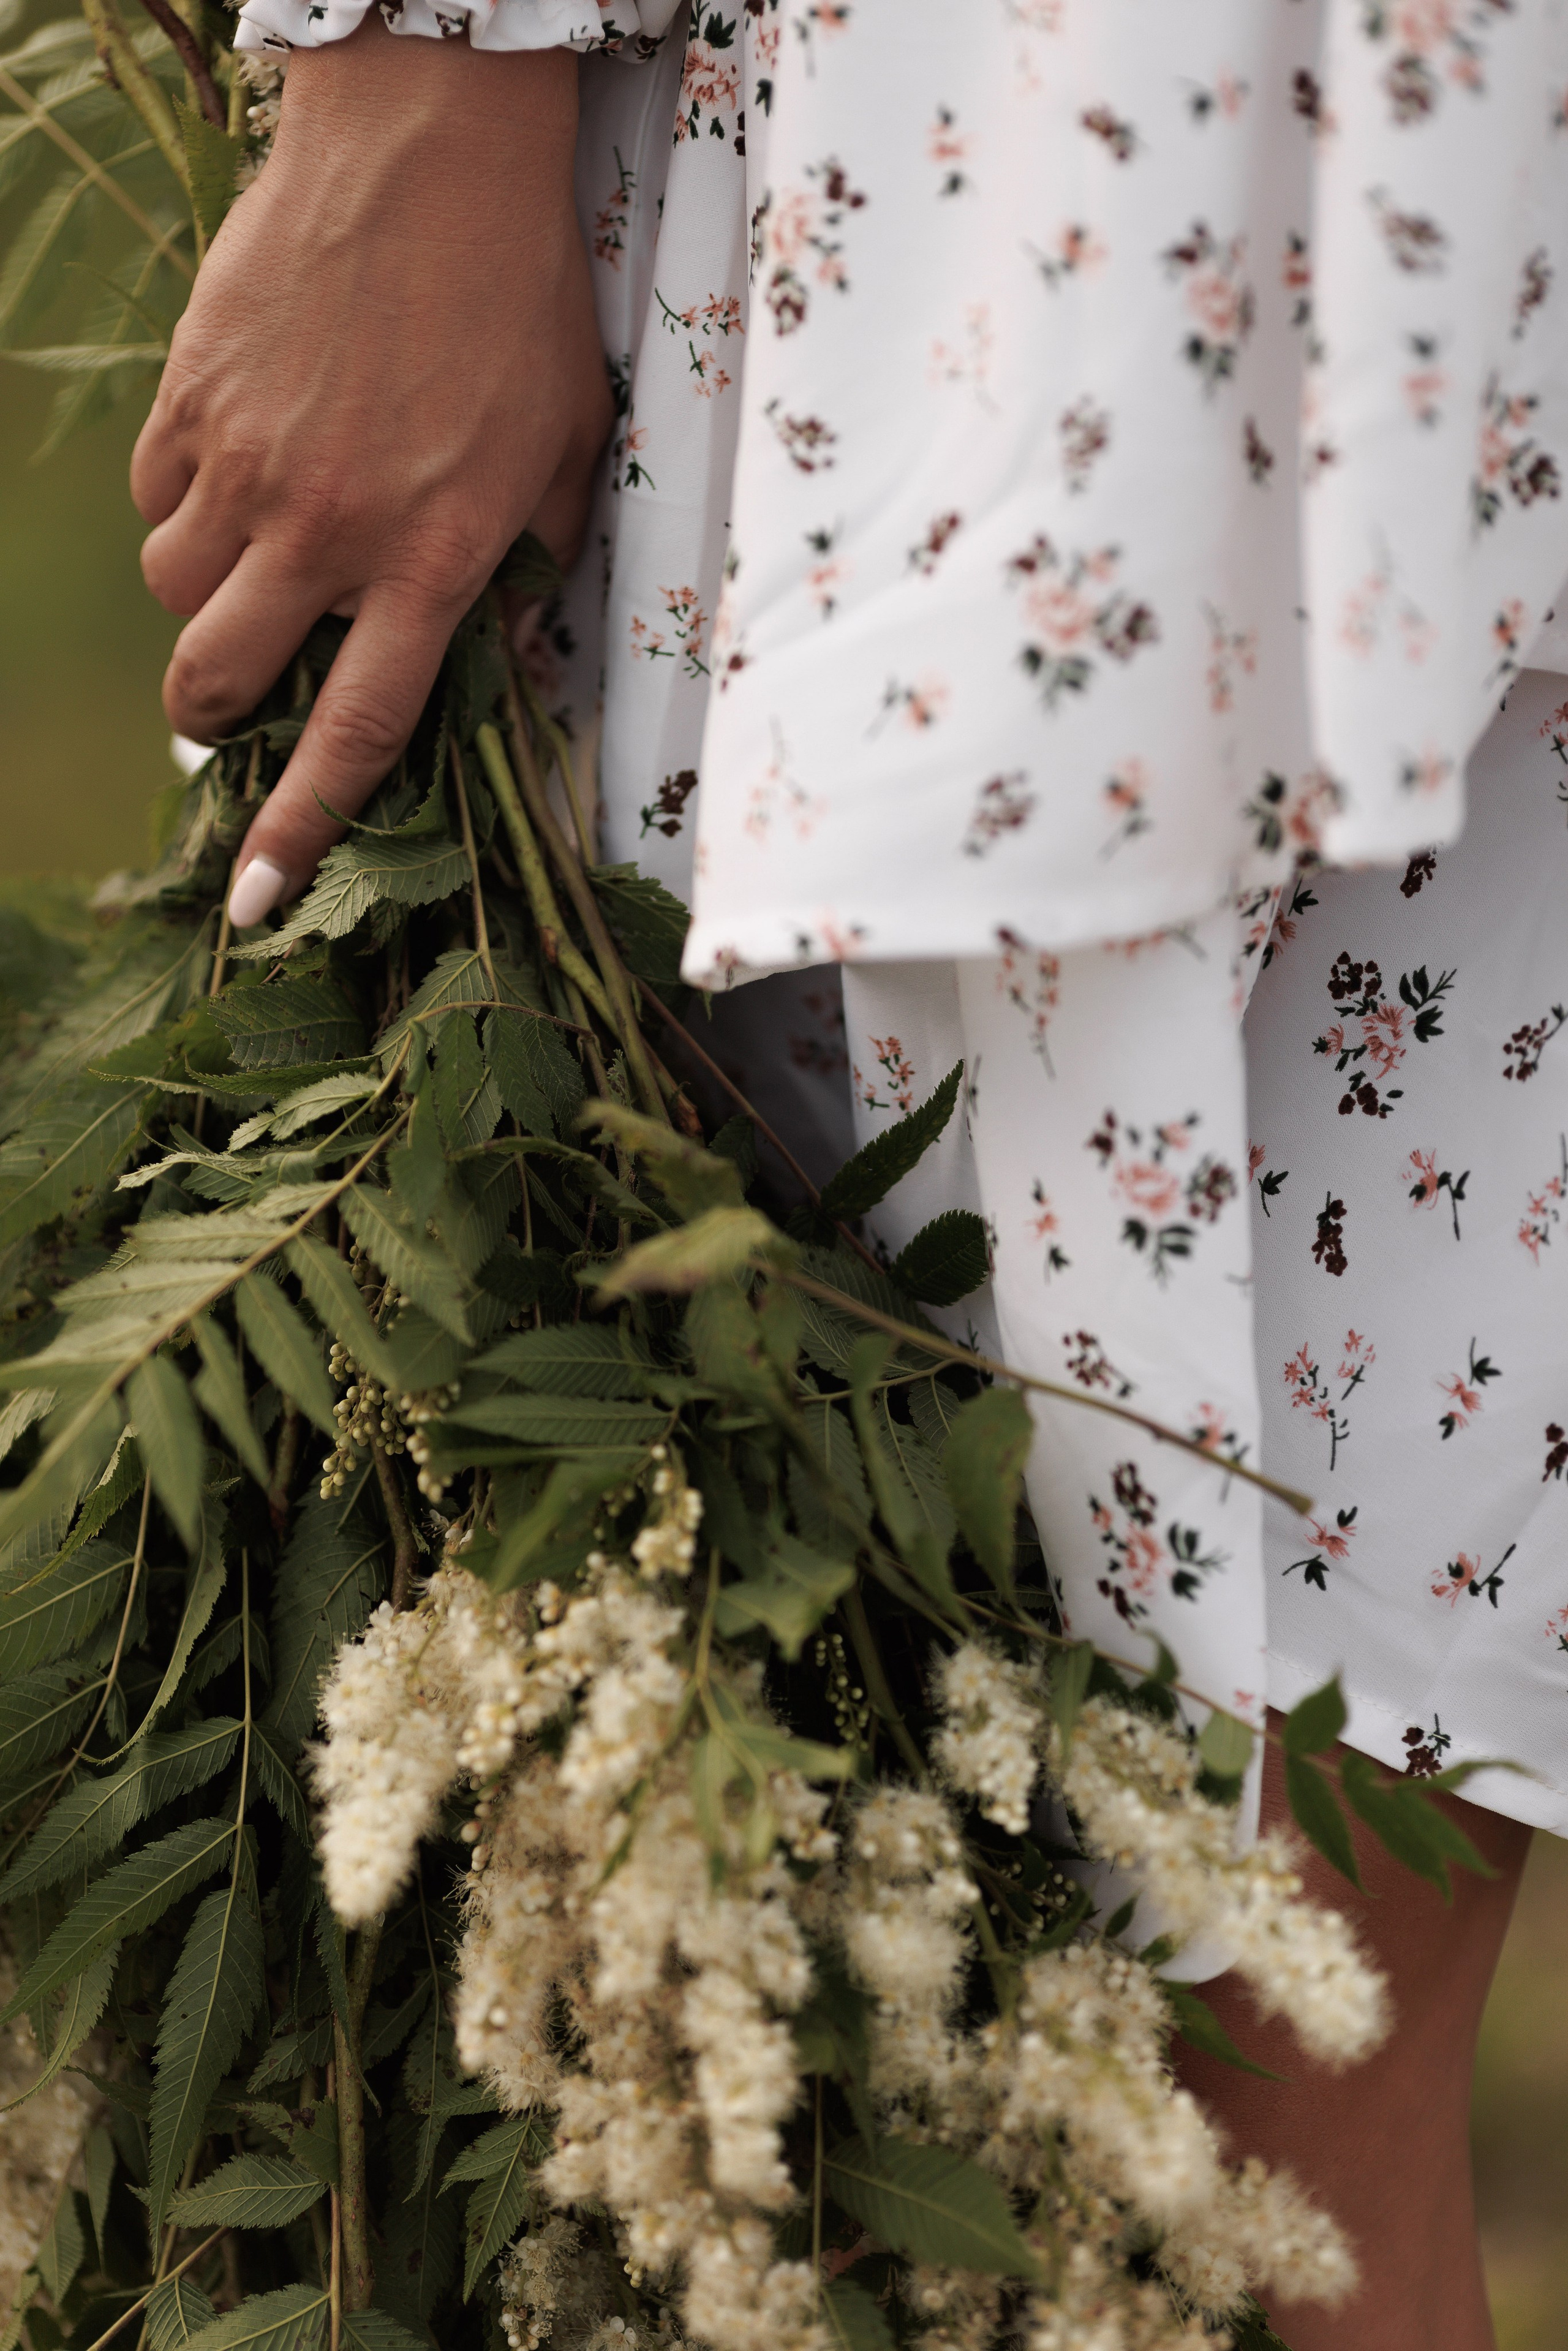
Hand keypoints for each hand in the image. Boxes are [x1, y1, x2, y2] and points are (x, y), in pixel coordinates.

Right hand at [131, 17, 611, 926]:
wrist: (431, 147)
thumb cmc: (519, 301)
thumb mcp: (564, 447)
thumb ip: (531, 560)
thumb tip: (505, 648)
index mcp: (433, 560)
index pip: (355, 732)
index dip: (301, 829)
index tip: (256, 900)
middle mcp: (328, 531)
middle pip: (216, 680)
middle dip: (209, 720)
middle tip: (229, 707)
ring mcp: (247, 464)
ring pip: (174, 592)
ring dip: (204, 602)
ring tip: (257, 554)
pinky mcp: (192, 398)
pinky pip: (155, 498)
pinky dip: (184, 506)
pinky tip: (239, 463)